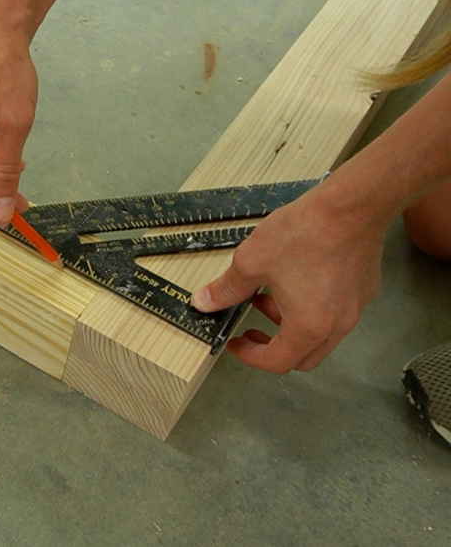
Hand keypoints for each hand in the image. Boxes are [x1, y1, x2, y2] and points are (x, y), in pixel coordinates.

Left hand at [191, 189, 386, 372]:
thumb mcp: (251, 262)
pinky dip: (311, 308)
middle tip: (251, 328)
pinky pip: (335, 312)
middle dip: (273, 346)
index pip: (277, 362)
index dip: (250, 356)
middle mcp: (338, 325)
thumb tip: (205, 303)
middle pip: (303, 356)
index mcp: (309, 327)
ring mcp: (356, 307)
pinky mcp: (364, 288)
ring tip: (266, 295)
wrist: (352, 205)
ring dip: (290, 324)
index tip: (236, 342)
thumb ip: (227, 289)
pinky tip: (294, 279)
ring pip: (320, 334)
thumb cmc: (306, 233)